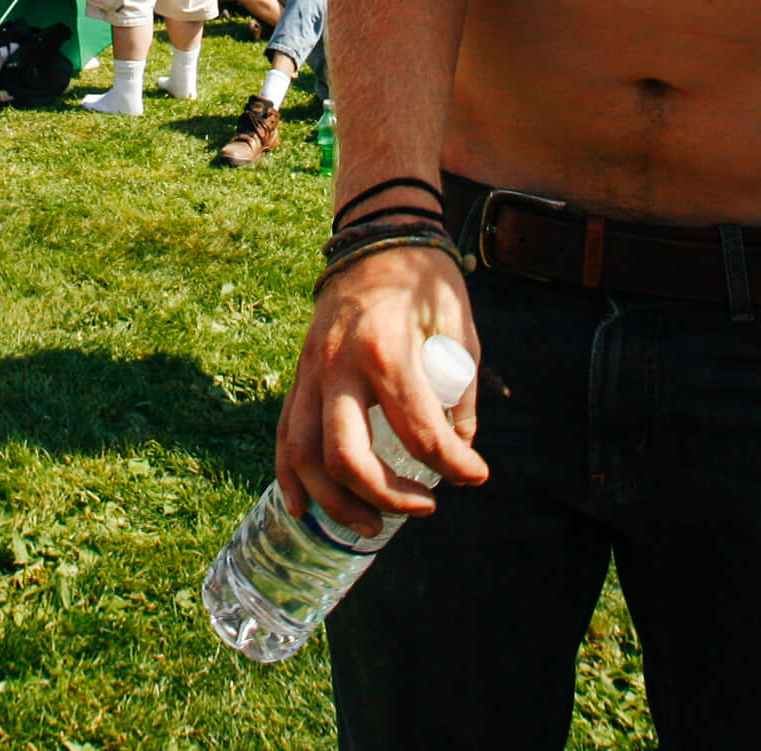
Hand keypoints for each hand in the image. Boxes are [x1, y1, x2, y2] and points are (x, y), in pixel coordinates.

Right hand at [276, 245, 486, 536]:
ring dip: (335, 501)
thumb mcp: (459, 330)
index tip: (475, 476)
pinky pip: (285, 434)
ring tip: (370, 524)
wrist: (377, 237)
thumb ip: (461, 394)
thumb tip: (457, 448)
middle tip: (424, 507)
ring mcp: (311, 370)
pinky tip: (305, 507)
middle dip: (386, 497)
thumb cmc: (424, 281)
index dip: (454, 466)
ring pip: (305, 454)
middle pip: (348, 457)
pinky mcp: (298, 373)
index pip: (420, 432)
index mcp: (387, 351)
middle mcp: (340, 365)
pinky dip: (290, 477)